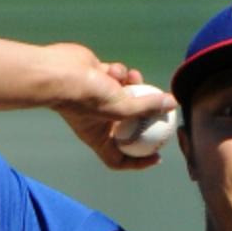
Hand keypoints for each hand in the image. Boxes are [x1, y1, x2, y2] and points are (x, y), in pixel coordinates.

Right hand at [47, 43, 178, 169]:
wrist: (58, 72)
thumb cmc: (85, 97)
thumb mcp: (120, 106)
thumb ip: (148, 106)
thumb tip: (173, 103)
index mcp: (100, 137)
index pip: (120, 159)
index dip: (140, 161)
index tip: (158, 155)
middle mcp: (99, 121)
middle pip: (129, 126)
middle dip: (145, 116)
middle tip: (164, 110)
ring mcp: (98, 99)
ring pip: (126, 95)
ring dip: (134, 86)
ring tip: (135, 77)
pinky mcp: (98, 77)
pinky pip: (117, 76)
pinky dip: (119, 72)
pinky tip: (115, 69)